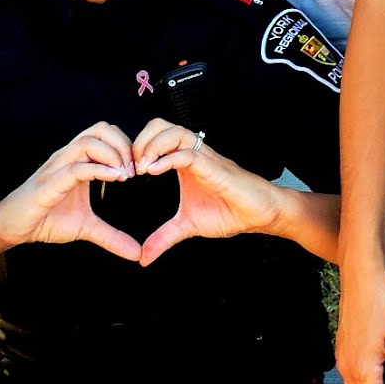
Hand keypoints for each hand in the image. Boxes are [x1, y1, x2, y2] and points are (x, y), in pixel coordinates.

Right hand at [0, 123, 142, 261]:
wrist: (12, 227)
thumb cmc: (45, 219)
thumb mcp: (86, 227)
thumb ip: (111, 236)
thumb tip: (137, 253)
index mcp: (77, 159)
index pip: (106, 133)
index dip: (127, 145)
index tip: (138, 169)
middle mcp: (68, 156)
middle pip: (101, 128)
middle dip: (124, 145)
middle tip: (134, 171)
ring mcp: (57, 167)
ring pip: (88, 141)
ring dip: (113, 155)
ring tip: (124, 177)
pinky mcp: (49, 183)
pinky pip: (76, 168)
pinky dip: (98, 170)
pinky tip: (113, 179)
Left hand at [130, 118, 279, 263]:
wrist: (259, 214)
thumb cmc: (228, 211)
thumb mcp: (187, 225)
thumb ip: (164, 237)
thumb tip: (143, 258)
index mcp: (184, 161)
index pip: (155, 136)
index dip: (137, 148)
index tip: (125, 172)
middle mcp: (193, 153)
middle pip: (160, 125)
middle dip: (141, 141)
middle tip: (131, 166)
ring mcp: (204, 157)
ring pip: (174, 132)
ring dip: (152, 146)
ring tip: (142, 167)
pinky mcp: (213, 167)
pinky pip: (188, 153)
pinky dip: (168, 158)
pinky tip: (155, 171)